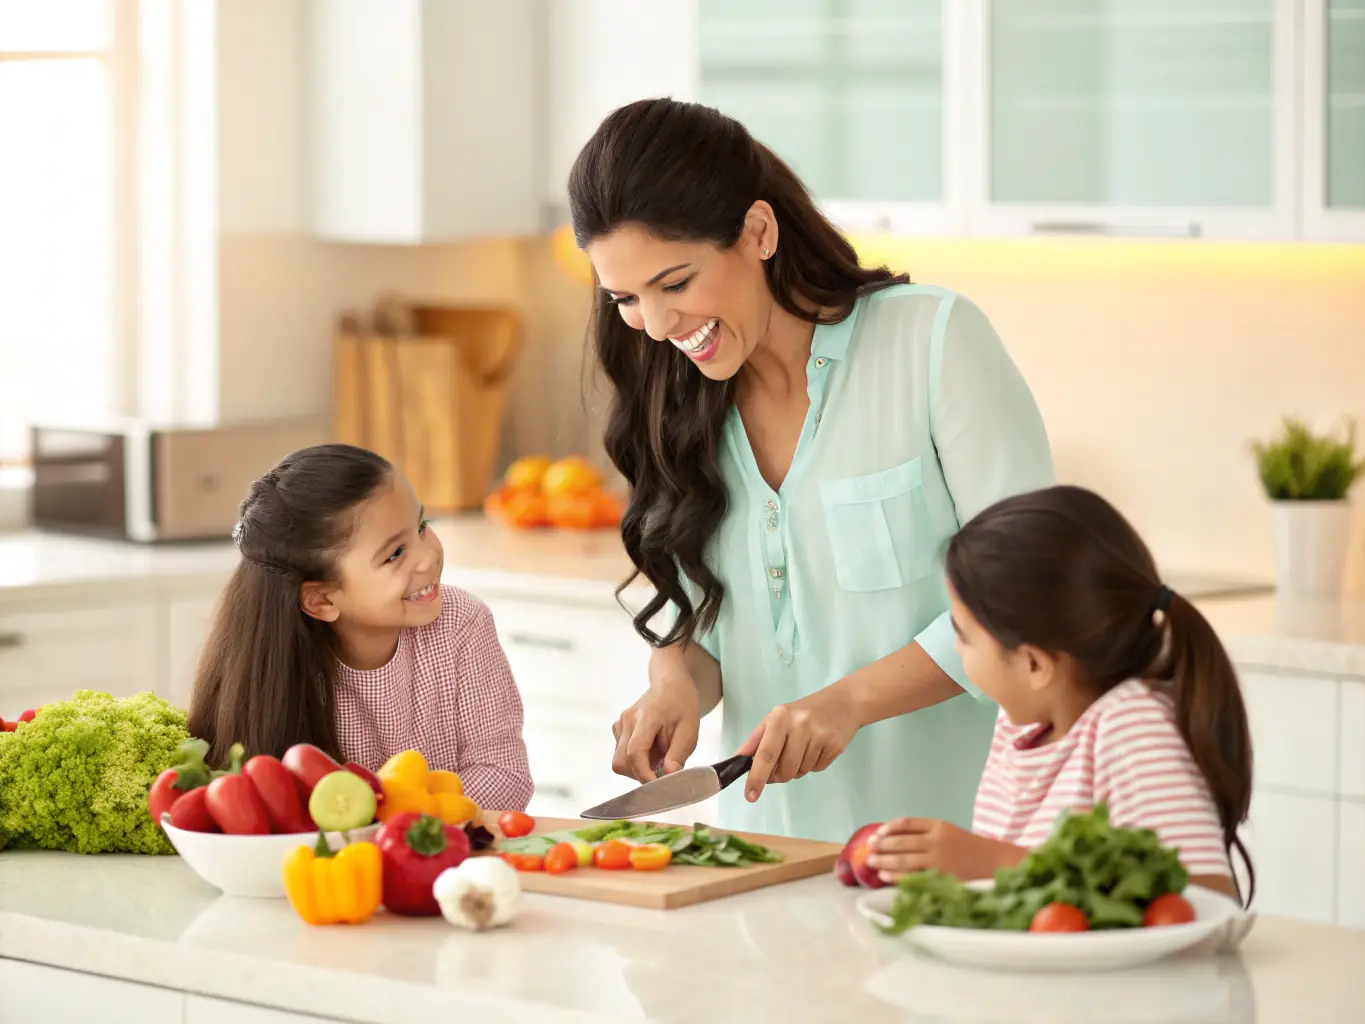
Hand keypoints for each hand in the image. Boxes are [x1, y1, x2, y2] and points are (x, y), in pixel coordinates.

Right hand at [611, 675, 700, 782]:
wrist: (670, 686)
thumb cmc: (682, 706)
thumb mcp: (690, 731)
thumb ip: (678, 754)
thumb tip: (668, 776)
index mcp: (647, 716)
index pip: (635, 751)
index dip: (643, 773)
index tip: (657, 786)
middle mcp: (627, 720)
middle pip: (622, 760)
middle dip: (640, 773)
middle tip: (661, 771)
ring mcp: (620, 723)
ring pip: (619, 760)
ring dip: (638, 767)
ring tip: (659, 755)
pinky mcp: (618, 729)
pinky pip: (621, 754)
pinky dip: (635, 760)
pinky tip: (651, 749)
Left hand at [737, 687, 860, 802]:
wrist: (843, 702)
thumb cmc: (803, 712)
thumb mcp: (776, 719)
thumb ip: (756, 740)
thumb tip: (738, 761)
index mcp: (780, 717)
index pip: (766, 753)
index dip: (757, 777)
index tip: (750, 795)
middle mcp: (800, 725)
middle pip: (784, 769)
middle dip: (780, 776)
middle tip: (782, 765)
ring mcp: (819, 735)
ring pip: (800, 772)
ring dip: (798, 769)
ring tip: (804, 749)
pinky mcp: (835, 745)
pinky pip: (817, 769)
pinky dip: (813, 765)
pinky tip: (817, 748)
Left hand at [868, 818, 1025, 882]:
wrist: (999, 864)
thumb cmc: (974, 850)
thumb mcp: (952, 835)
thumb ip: (930, 836)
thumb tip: (898, 842)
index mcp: (940, 826)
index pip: (908, 823)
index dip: (889, 828)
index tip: (877, 833)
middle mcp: (937, 840)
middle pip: (902, 841)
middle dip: (882, 845)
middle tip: (869, 849)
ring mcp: (939, 859)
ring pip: (904, 858)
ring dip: (884, 860)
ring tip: (871, 862)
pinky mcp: (941, 877)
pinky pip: (913, 875)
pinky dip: (897, 875)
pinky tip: (886, 876)